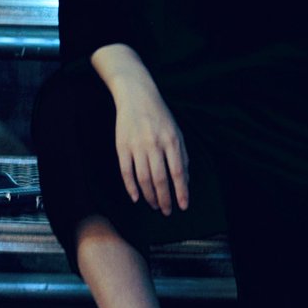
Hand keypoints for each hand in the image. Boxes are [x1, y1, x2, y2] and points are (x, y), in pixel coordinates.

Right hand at [113, 83, 189, 214]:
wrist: (136, 96)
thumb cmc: (160, 116)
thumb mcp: (177, 132)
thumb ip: (183, 156)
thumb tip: (186, 181)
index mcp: (171, 140)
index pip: (178, 172)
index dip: (181, 191)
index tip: (183, 206)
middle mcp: (154, 144)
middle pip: (160, 179)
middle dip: (165, 199)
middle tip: (167, 211)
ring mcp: (136, 146)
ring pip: (143, 179)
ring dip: (150, 196)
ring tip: (155, 206)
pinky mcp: (121, 147)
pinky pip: (126, 172)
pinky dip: (130, 187)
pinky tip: (136, 198)